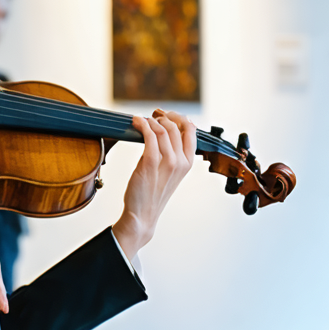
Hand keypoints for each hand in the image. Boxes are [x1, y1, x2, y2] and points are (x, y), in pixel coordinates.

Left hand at [111, 110, 196, 258]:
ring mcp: (167, 162)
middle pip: (176, 126)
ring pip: (162, 129)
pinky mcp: (150, 163)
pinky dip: (142, 125)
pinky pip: (149, 136)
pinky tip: (136, 123)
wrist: (143, 214)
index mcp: (188, 163)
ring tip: (142, 120)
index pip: (192, 130)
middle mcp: (181, 161)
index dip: (179, 117)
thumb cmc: (153, 194)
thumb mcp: (170, 174)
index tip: (167, 115)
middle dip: (163, 117)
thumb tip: (167, 133)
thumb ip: (173, 155)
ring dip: (151, 120)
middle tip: (152, 116)